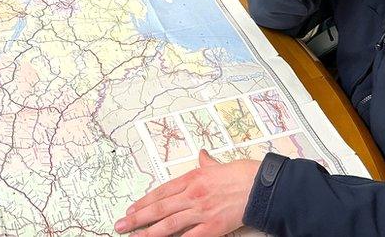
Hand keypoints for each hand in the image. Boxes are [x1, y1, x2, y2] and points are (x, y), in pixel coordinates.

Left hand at [114, 150, 257, 235]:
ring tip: (134, 236)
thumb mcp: (219, 164)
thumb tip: (201, 155)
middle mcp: (193, 194)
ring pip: (169, 223)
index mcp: (193, 178)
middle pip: (159, 208)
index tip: (132, 208)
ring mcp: (202, 211)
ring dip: (149, 231)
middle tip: (121, 224)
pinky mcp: (214, 226)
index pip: (162, 191)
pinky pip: (191, 236)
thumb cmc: (243, 174)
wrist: (262, 185)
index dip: (144, 201)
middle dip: (138, 217)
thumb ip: (207, 163)